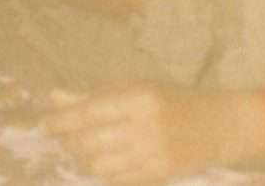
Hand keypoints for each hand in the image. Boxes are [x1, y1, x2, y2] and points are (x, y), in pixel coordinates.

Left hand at [44, 83, 237, 183]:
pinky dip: (102, 172)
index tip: (46, 124)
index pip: (88, 112)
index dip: (62, 121)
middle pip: (89, 142)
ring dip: (82, 160)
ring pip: (98, 165)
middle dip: (68, 142)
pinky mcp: (158, 175)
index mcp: (137, 98)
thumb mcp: (135, 88)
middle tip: (62, 138)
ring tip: (80, 151)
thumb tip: (53, 98)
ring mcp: (152, 155)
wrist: (218, 125)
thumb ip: (93, 95)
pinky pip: (116, 179)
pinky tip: (102, 163)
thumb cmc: (171, 100)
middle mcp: (144, 127)